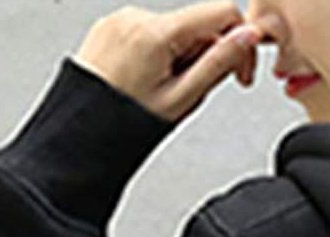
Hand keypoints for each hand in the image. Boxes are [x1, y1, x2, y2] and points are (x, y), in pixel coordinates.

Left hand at [73, 2, 261, 125]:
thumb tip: (247, 36)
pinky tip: (144, 80)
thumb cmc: (125, 122)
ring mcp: (121, 19)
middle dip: (203, 57)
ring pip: (174, 31)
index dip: (240, 41)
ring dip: (179, 58)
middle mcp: (138, 17)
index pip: (222, 12)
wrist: (82, 132)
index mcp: (157, 33)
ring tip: (161, 89)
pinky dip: (157, 55)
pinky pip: (149, 33)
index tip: (239, 70)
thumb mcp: (183, 98)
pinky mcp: (111, 26)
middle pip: (196, 25)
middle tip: (188, 91)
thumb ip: (219, 63)